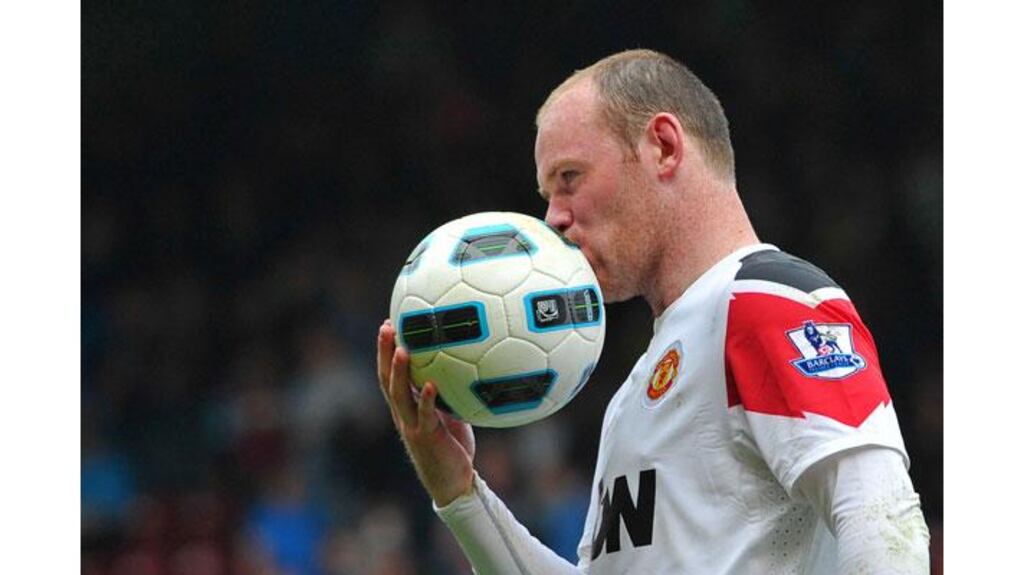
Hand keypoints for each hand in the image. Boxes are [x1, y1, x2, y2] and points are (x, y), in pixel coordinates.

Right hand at [377, 319, 475, 505]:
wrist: (453, 483)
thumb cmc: (453, 447)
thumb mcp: (451, 414)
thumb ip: (450, 393)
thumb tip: (468, 365)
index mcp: (406, 407)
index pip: (389, 374)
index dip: (386, 350)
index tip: (388, 323)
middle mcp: (403, 414)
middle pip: (386, 379)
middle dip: (384, 352)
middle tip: (386, 326)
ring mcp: (412, 426)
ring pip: (399, 395)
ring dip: (399, 372)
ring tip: (402, 348)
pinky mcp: (426, 437)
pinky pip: (425, 415)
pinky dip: (427, 399)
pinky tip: (431, 384)